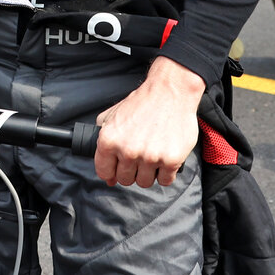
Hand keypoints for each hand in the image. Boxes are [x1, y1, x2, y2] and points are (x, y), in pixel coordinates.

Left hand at [94, 56, 203, 187]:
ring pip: (145, 182)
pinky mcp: (171, 160)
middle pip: (125, 180)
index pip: (104, 172)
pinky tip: (165, 157)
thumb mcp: (113, 116)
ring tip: (153, 155)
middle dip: (132, 170)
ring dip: (149, 173)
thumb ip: (104, 145)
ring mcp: (150, 157)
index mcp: (109, 140)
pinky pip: (165, 180)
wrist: (170, 91)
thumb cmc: (143, 103)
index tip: (119, 166)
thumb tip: (108, 177)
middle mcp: (128, 150)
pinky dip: (166, 173)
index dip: (112, 170)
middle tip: (140, 155)